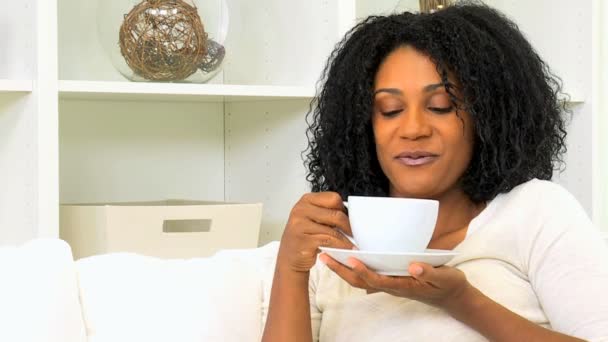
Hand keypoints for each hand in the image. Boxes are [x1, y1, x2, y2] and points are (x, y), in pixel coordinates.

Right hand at [278, 192, 354, 273]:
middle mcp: (301, 209)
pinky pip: (329, 241)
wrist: (290, 257)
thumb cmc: (305, 237)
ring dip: (347, 239)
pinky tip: (345, 250)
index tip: (351, 220)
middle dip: (348, 226)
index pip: (333, 198)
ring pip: (334, 230)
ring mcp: (300, 224)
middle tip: (355, 234)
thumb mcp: (313, 219)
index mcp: (306, 200)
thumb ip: (328, 213)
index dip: (344, 209)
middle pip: (335, 214)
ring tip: (353, 244)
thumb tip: (352, 216)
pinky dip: (340, 246)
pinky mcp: (304, 240)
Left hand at [320, 254, 471, 308]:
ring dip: (343, 269)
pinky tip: (347, 257)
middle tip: (324, 256)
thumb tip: (413, 266)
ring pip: (361, 280)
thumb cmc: (447, 285)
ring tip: (328, 255)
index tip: (350, 259)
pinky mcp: (391, 279)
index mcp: (402, 285)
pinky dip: (354, 267)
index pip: (377, 280)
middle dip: (341, 270)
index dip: (362, 271)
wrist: (452, 296)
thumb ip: (428, 272)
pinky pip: (368, 274)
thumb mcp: (444, 277)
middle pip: (360, 282)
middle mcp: (392, 286)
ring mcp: (390, 283)